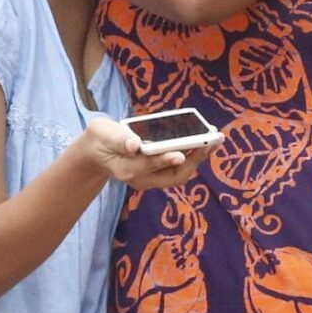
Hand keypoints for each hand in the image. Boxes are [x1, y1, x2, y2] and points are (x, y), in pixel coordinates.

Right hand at [75, 118, 208, 191]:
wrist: (97, 152)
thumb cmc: (99, 139)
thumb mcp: (102, 133)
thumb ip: (118, 139)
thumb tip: (134, 144)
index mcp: (126, 169)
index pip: (148, 166)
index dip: (164, 160)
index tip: (181, 154)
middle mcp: (141, 178)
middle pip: (173, 176)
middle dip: (194, 159)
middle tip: (211, 141)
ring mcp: (151, 178)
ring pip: (180, 174)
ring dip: (198, 157)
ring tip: (214, 139)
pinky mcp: (158, 173)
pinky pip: (180, 167)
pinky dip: (193, 154)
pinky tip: (204, 140)